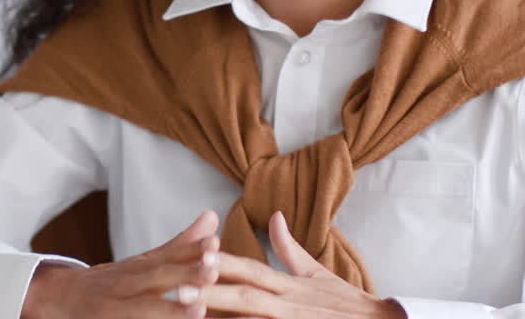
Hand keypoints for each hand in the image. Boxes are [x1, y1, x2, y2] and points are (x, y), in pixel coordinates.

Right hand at [21, 210, 221, 318]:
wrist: (57, 297)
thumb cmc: (113, 282)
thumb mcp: (144, 262)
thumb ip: (180, 245)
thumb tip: (212, 217)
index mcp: (139, 267)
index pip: (168, 254)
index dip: (191, 250)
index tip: (216, 244)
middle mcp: (126, 285)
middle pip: (156, 278)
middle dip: (185, 275)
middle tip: (213, 271)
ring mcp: (113, 308)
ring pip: (143, 310)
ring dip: (169, 310)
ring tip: (198, 311)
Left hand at [201, 211, 405, 318]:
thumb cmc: (345, 303)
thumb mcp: (316, 272)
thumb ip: (288, 247)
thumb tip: (273, 216)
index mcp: (288, 285)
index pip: (251, 268)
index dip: (224, 261)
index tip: (196, 253)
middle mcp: (287, 304)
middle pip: (245, 296)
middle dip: (213, 293)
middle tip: (179, 290)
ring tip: (190, 318)